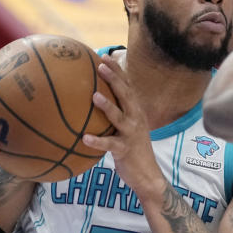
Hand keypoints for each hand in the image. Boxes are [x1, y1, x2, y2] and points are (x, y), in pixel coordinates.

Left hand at [82, 56, 161, 195]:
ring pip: (119, 117)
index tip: (103, 57)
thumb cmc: (132, 149)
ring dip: (107, 106)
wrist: (148, 175)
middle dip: (114, 79)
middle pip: (125, 94)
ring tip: (94, 96)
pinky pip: (110, 144)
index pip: (127, 85)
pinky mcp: (125, 150)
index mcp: (135, 111)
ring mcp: (131, 133)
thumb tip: (93, 101)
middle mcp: (136, 118)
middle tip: (100, 66)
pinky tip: (85, 138)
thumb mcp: (127, 128)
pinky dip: (98, 141)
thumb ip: (115, 115)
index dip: (117, 70)